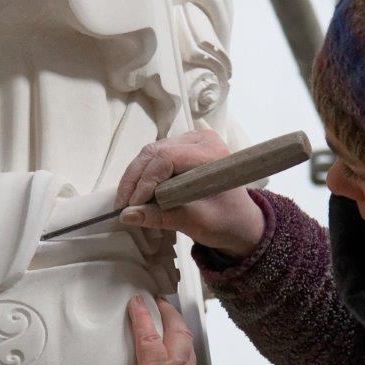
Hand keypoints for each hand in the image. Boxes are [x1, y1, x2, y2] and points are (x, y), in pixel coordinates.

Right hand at [116, 130, 265, 257]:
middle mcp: (201, 140)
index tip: (133, 205)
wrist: (241, 221)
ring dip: (135, 177)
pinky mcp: (181, 149)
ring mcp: (190, 142)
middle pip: (155, 152)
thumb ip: (161, 217)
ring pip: (150, 153)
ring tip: (127, 202)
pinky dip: (142, 176)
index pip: (167, 158)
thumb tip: (127, 215)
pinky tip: (136, 195)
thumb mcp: (195, 223)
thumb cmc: (226, 222)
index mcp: (212, 154)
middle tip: (123, 206)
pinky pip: (154, 158)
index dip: (146, 181)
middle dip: (135, 179)